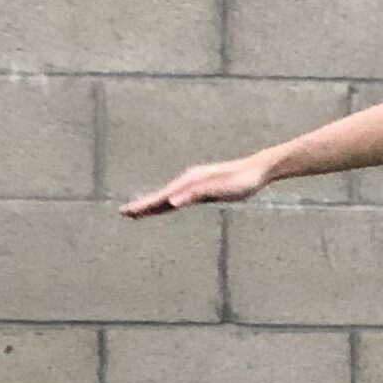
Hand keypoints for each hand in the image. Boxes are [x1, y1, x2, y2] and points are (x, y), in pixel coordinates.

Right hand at [120, 154, 270, 217]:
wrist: (259, 170)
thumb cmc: (242, 180)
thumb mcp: (221, 189)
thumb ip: (196, 194)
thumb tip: (172, 201)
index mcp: (190, 182)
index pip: (161, 197)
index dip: (144, 205)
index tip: (127, 211)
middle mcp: (189, 181)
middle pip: (161, 196)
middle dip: (142, 205)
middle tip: (124, 213)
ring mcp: (195, 185)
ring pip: (168, 197)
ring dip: (153, 204)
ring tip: (138, 212)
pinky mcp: (203, 189)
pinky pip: (180, 198)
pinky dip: (168, 203)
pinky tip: (166, 207)